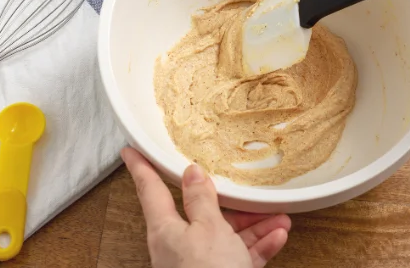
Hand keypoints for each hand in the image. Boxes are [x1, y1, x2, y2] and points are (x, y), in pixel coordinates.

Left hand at [121, 147, 290, 267]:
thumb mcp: (208, 229)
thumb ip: (201, 200)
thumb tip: (192, 173)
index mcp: (166, 230)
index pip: (150, 190)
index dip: (141, 168)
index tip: (131, 152)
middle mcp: (179, 246)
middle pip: (202, 213)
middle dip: (229, 201)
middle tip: (243, 187)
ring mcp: (200, 263)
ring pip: (227, 235)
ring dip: (255, 224)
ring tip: (278, 215)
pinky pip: (241, 256)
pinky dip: (260, 245)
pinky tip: (277, 236)